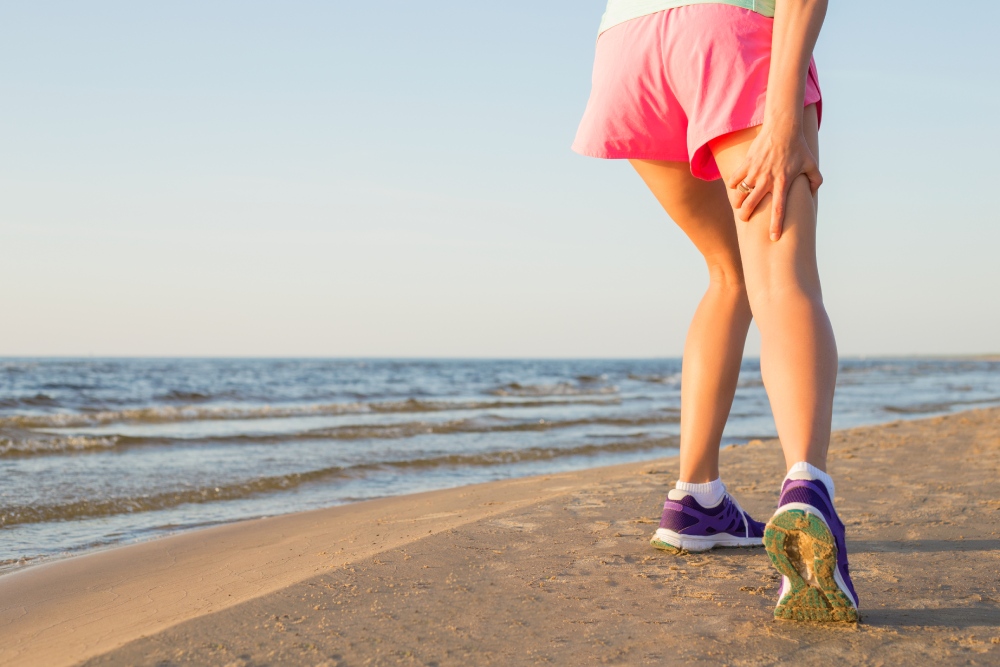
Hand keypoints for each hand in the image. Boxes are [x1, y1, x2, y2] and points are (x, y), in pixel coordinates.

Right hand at [725, 122, 821, 240]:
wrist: (784, 128)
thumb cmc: (799, 146)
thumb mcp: (812, 164)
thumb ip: (815, 180)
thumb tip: (814, 192)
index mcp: (783, 183)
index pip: (779, 210)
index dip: (775, 225)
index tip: (773, 238)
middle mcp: (767, 180)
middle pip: (752, 204)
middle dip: (746, 215)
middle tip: (744, 219)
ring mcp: (755, 172)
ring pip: (740, 193)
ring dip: (737, 202)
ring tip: (737, 206)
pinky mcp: (747, 163)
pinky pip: (734, 179)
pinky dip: (733, 185)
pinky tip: (734, 188)